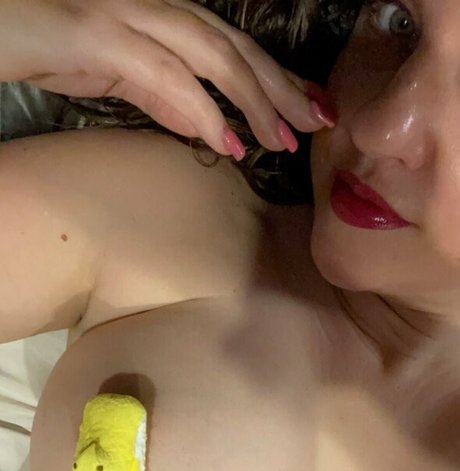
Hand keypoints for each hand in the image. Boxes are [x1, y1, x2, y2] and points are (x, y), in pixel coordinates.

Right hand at [0, 0, 335, 156]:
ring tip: (282, 138)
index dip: (274, 75)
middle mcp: (155, 6)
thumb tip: (207, 125)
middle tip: (317, 120)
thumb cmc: (49, 45)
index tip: (307, 106)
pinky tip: (229, 141)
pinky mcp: (104, 37)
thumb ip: (162, 95)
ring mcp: (131, 16)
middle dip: (282, 84)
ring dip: (254, 99)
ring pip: (213, 55)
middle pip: (235, 45)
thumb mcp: (117, 74)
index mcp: (162, 13)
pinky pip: (167, 77)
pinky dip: (203, 111)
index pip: (231, 44)